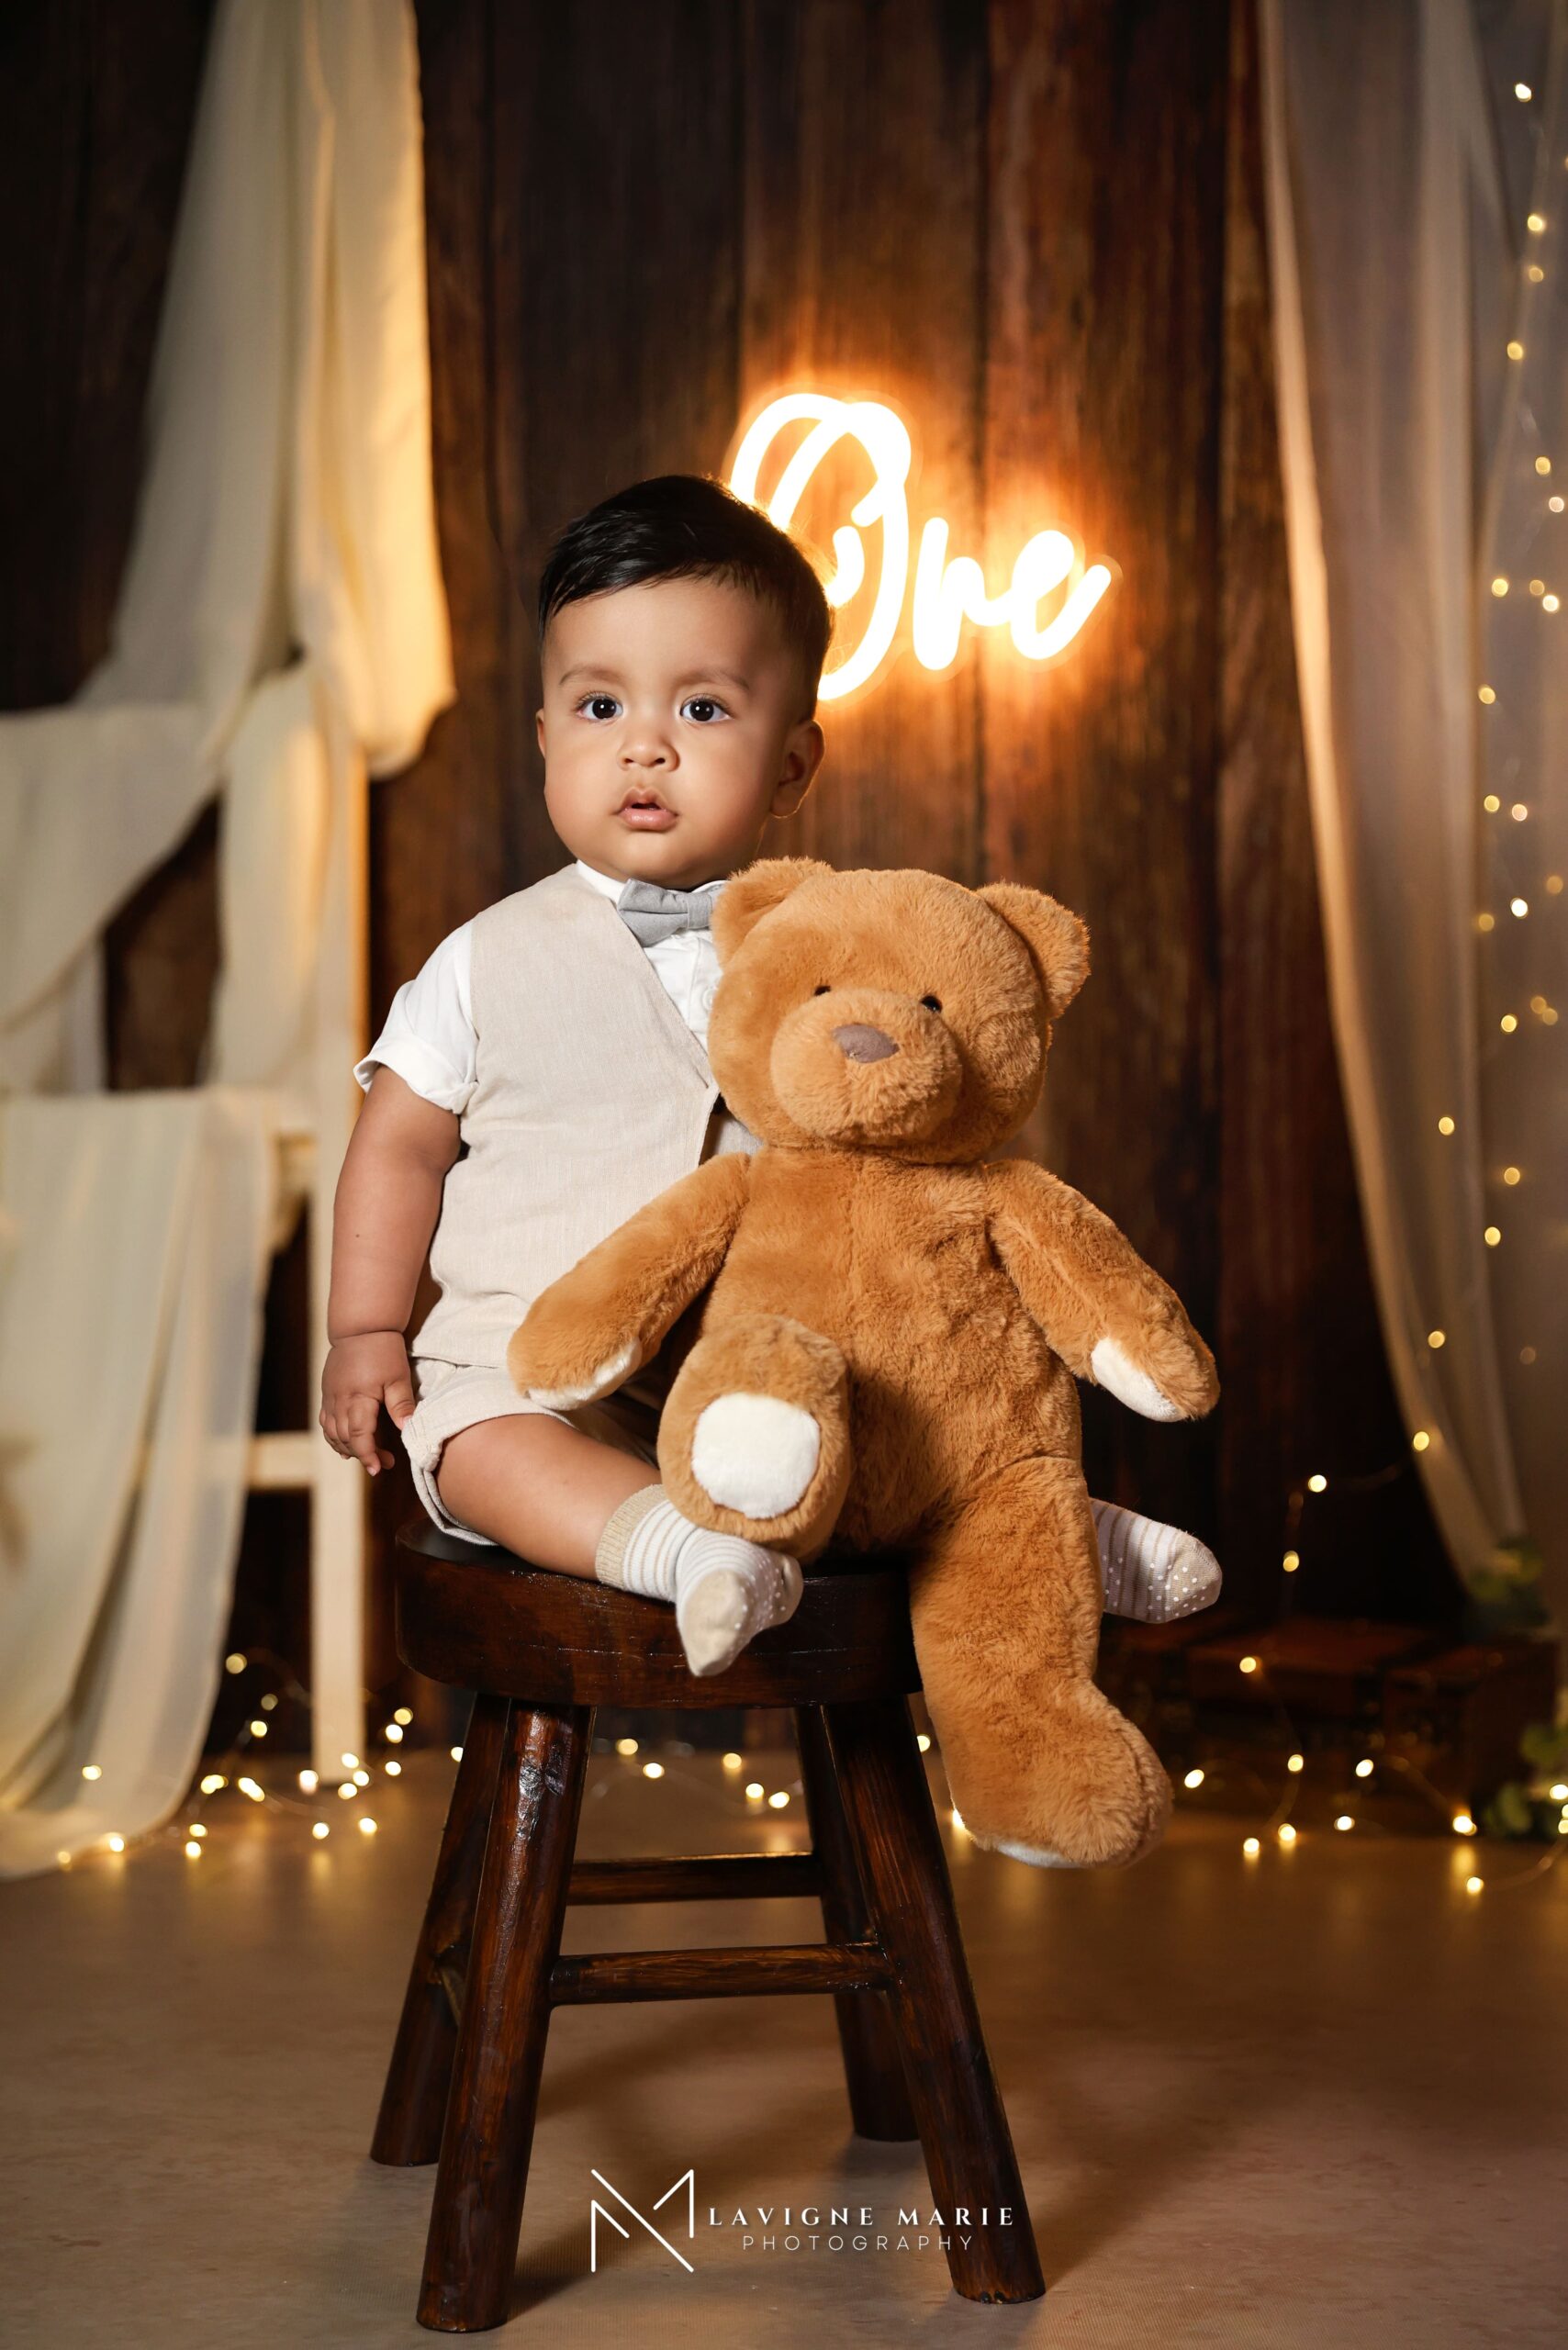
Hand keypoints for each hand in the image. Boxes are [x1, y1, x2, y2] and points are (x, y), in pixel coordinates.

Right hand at [320, 1330, 415, 1475]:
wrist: (360, 1328)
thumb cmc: (383, 1351)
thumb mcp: (398, 1377)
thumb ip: (401, 1404)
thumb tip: (408, 1429)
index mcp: (358, 1398)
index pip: (359, 1435)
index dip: (368, 1454)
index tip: (378, 1468)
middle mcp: (339, 1401)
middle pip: (346, 1438)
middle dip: (364, 1454)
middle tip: (385, 1462)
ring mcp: (330, 1398)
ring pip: (332, 1433)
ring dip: (348, 1448)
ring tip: (368, 1456)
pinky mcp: (328, 1393)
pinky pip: (326, 1422)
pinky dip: (334, 1437)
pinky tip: (346, 1444)